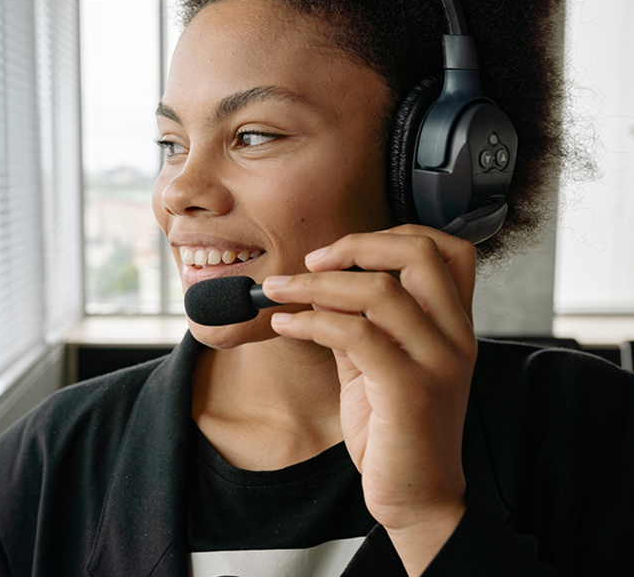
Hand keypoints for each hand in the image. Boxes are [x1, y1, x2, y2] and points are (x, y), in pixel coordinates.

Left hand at [263, 224, 477, 575]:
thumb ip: (356, 321)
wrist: (417, 498)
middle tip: (311, 260)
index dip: (390, 235)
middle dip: (356, 244)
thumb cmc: (395, 430)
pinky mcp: (411, 391)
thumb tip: (321, 282)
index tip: (340, 251)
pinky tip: (285, 324)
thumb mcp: (376, 364)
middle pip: (419, 253)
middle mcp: (455, 337)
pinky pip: (356, 334)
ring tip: (279, 292)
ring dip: (315, 283)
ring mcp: (438, 363)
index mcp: (453, 325)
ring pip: (379, 290)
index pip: (447, 249)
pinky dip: (311, 320)